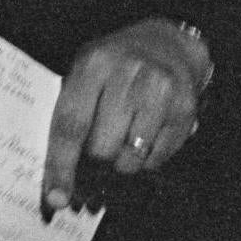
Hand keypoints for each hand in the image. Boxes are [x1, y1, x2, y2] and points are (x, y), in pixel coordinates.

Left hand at [43, 18, 209, 215]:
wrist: (168, 42)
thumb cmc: (116, 66)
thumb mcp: (86, 74)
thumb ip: (71, 117)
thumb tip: (60, 183)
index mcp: (94, 63)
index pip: (71, 124)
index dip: (61, 165)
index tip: (57, 197)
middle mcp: (128, 72)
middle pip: (101, 148)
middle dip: (95, 160)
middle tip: (98, 152)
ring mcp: (159, 89)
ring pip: (129, 160)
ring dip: (121, 162)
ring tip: (124, 139)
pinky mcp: (184, 108)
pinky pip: (156, 159)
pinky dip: (146, 159)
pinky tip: (145, 135)